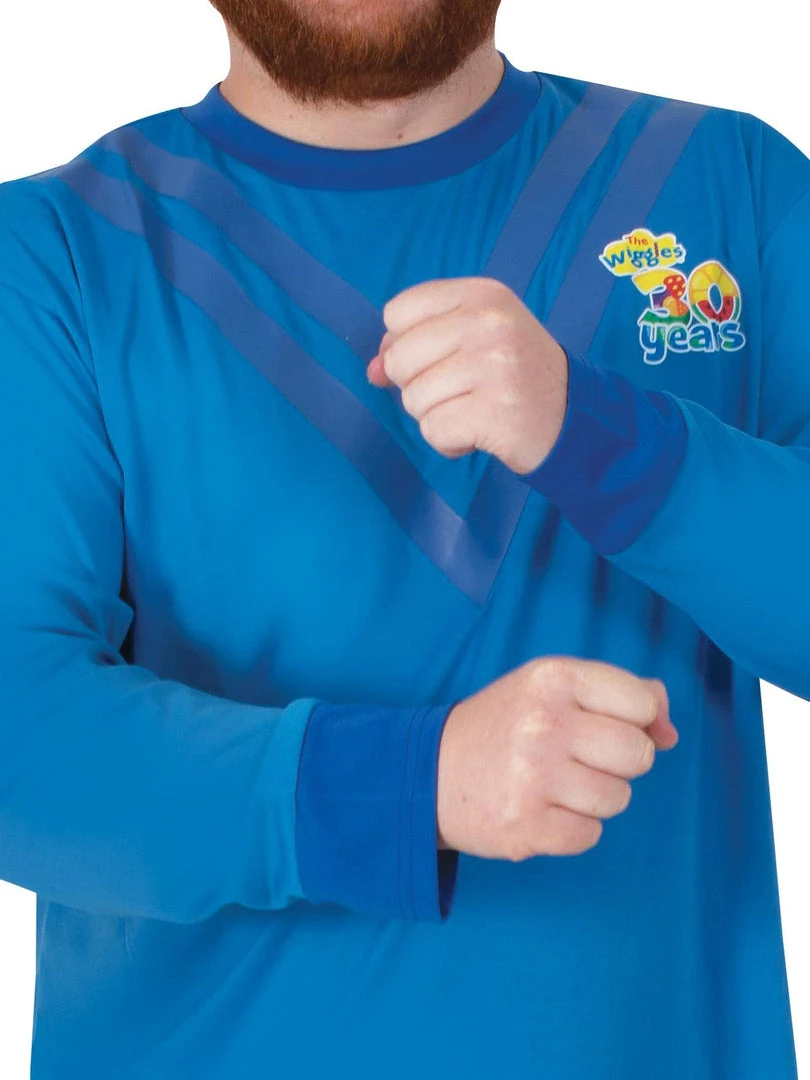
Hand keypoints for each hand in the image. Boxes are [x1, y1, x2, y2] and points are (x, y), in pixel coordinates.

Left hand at [367, 277, 568, 474]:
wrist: (575, 418)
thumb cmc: (516, 375)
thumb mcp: (476, 339)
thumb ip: (418, 344)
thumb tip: (372, 370)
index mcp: (482, 294)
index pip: (398, 311)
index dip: (404, 344)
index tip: (435, 359)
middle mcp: (489, 323)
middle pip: (399, 358)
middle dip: (417, 385)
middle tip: (458, 391)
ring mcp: (494, 366)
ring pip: (413, 399)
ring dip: (435, 417)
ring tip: (473, 410)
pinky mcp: (495, 411)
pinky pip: (433, 430)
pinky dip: (449, 442)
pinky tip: (477, 433)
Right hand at [436, 655, 678, 859]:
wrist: (428, 771)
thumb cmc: (504, 724)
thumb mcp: (553, 688)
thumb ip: (620, 694)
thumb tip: (671, 732)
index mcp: (553, 679)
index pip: (642, 702)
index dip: (636, 719)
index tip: (607, 723)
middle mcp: (544, 724)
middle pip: (639, 755)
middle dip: (620, 762)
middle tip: (582, 758)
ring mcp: (534, 778)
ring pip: (618, 799)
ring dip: (596, 798)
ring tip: (558, 784)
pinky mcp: (525, 827)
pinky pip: (590, 836)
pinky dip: (573, 829)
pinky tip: (543, 810)